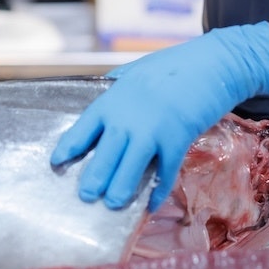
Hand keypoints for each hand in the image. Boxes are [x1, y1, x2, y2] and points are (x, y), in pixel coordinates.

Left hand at [50, 23, 268, 210]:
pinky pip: (165, 172)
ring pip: (130, 168)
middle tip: (86, 196)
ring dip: (120, 189)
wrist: (212, 63)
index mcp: (113, 99)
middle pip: (105, 154)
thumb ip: (116, 90)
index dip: (68, 147)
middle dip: (94, 178)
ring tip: (111, 204)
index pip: (83, 127)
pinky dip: (158, 190)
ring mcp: (153, 130)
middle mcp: (128, 117)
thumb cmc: (172, 67)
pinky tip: (151, 204)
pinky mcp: (178, 139)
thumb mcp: (134, 72)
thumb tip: (99, 104)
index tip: (56, 162)